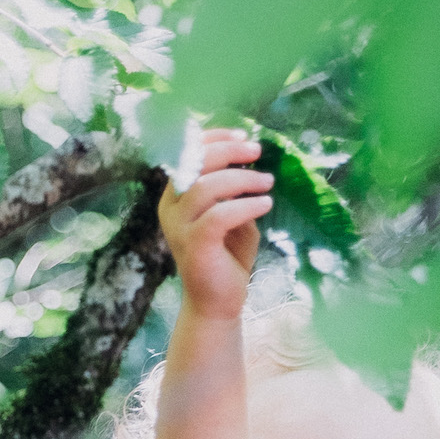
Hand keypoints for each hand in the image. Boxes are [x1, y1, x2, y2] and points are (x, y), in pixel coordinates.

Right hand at [159, 126, 274, 322]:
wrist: (218, 303)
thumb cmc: (227, 257)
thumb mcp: (234, 215)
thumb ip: (235, 189)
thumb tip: (250, 159)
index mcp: (176, 194)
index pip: (188, 152)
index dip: (215, 137)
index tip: (244, 135)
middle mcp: (171, 207)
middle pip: (194, 162)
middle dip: (229, 150)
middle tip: (257, 151)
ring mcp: (179, 226)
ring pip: (206, 187)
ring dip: (241, 178)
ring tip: (268, 182)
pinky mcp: (194, 245)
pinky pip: (219, 215)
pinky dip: (245, 205)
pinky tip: (265, 204)